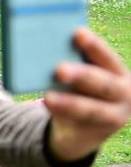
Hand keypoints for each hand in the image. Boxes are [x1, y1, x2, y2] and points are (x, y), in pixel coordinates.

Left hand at [45, 28, 130, 161]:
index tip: (77, 32)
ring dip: (69, 102)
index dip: (94, 46)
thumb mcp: (82, 76)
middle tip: (59, 69)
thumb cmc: (80, 91)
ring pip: (90, 109)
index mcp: (118, 72)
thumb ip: (73, 65)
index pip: (107, 58)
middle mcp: (124, 93)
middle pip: (103, 84)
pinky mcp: (98, 133)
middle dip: (82, 76)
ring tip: (48, 96)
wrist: (84, 128)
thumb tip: (44, 50)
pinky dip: (62, 115)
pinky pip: (78, 123)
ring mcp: (114, 116)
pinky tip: (48, 107)